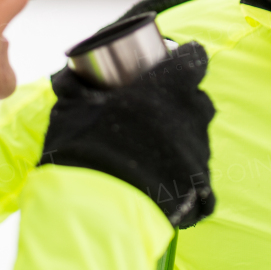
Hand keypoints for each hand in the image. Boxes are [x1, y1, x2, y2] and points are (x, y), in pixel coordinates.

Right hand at [41, 42, 215, 228]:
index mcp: (171, 87)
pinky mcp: (201, 187)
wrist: (98, 210)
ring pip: (196, 137)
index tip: (168, 66)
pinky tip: (158, 180)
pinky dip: (181, 174)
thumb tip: (69, 73)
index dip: (182, 61)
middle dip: (182, 101)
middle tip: (154, 110)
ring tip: (150, 150)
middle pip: (198, 101)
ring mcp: (200, 153)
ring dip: (180, 138)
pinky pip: (196, 174)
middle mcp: (194, 116)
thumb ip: (75, 87)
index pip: (194, 59)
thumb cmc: (86, 147)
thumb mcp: (72, 108)